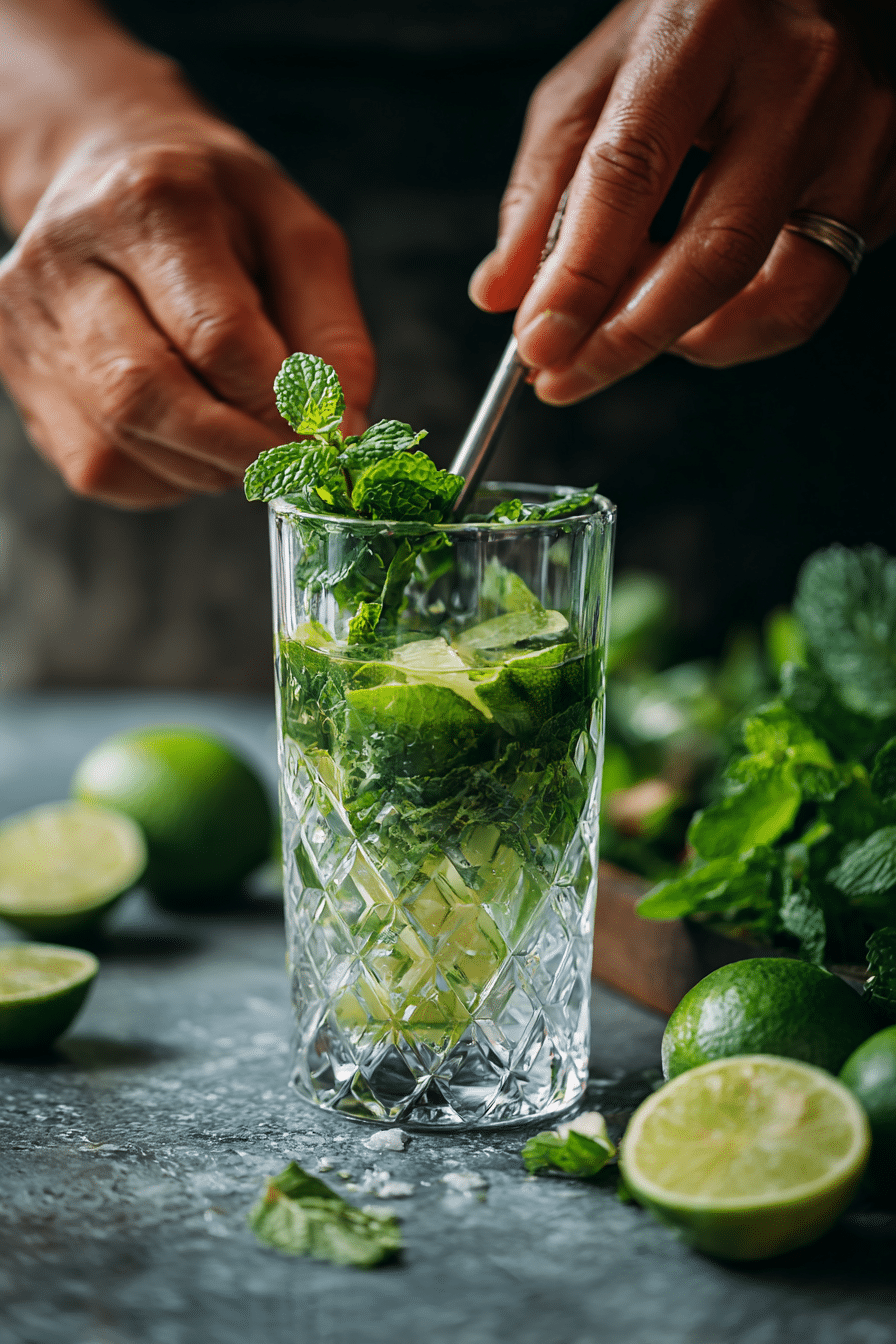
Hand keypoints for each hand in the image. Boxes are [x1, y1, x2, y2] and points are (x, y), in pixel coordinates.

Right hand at [0, 109, 373, 507]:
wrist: (113, 174)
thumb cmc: (218, 211)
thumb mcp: (297, 239)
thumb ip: (334, 334)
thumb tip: (341, 432)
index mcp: (149, 201)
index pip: (217, 337)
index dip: (283, 405)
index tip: (330, 437)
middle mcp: (65, 257)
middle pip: (150, 395)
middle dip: (240, 450)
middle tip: (294, 465)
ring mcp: (26, 322)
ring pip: (122, 444)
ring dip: (206, 467)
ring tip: (244, 436)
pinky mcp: (18, 379)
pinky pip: (101, 469)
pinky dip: (166, 476)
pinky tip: (192, 438)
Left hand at [469, 0, 895, 404]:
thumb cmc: (698, 32)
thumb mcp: (602, 78)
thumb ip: (546, 184)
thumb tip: (504, 294)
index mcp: (707, 27)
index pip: (631, 174)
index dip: (580, 276)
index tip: (537, 345)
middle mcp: (799, 78)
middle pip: (714, 254)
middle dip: (628, 338)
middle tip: (566, 378)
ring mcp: (860, 136)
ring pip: (782, 295)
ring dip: (689, 340)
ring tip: (630, 329)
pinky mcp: (887, 187)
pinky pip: (809, 295)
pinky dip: (739, 321)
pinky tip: (695, 300)